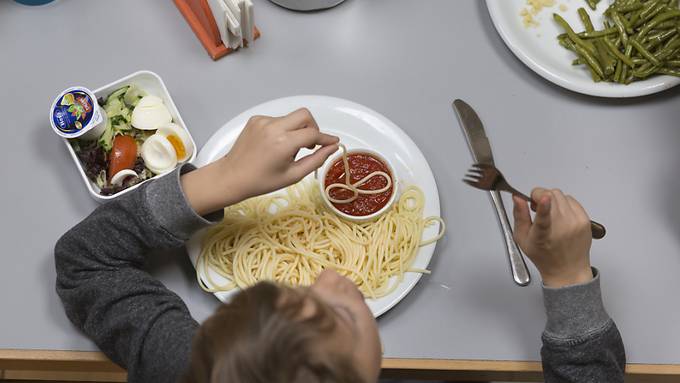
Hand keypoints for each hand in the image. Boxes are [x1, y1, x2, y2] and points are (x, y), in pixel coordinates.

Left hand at [182, 108, 338, 214]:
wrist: (232, 177)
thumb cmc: (262, 181)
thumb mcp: (293, 175)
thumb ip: (316, 160)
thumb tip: (332, 148)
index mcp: (282, 143)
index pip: (313, 134)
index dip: (326, 138)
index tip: (333, 142)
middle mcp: (273, 127)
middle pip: (304, 115)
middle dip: (313, 127)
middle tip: (310, 143)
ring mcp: (263, 121)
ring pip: (291, 118)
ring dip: (296, 130)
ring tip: (287, 149)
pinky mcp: (256, 119)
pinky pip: (278, 119)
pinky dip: (282, 130)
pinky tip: (274, 145)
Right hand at [512, 188, 593, 287]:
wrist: (568, 269)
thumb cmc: (544, 256)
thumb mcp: (522, 239)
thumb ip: (519, 216)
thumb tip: (517, 198)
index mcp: (543, 236)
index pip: (543, 218)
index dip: (542, 206)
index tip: (542, 198)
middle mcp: (562, 229)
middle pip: (550, 195)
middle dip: (540, 195)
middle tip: (535, 206)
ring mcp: (575, 223)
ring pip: (560, 195)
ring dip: (551, 199)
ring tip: (549, 211)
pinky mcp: (585, 220)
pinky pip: (571, 199)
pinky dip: (563, 203)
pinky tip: (559, 214)